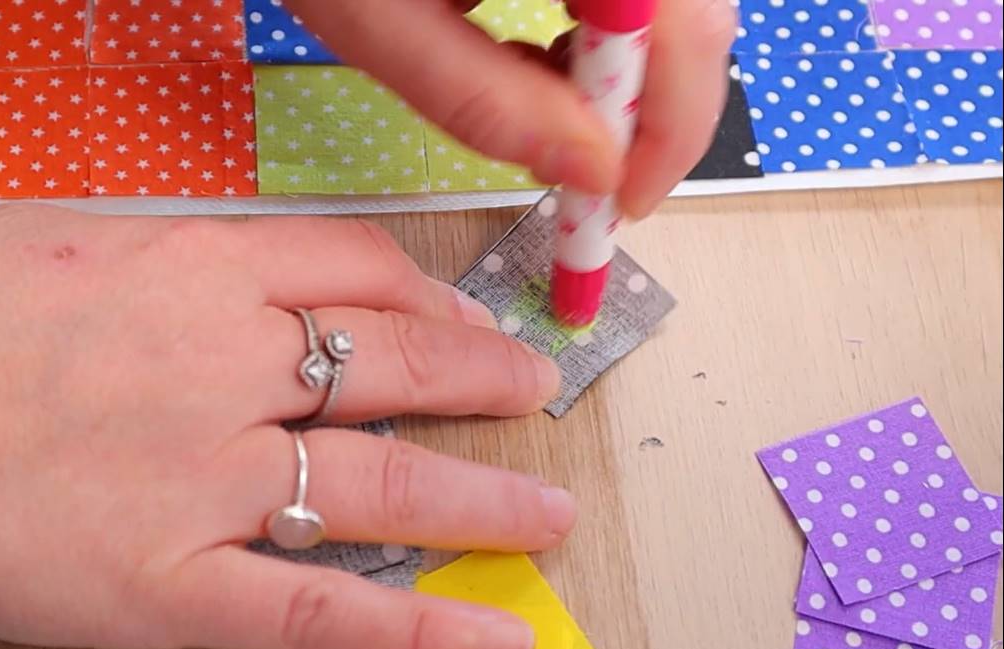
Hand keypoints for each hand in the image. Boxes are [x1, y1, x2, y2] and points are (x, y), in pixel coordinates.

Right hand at [0, 204, 576, 648]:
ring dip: (484, 500)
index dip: (424, 291)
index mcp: (190, 272)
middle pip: (395, 367)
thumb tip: (240, 281)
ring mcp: (206, 481)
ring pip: (383, 489)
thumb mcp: (57, 245)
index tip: (452, 312)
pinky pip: (319, 613)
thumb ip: (168, 263)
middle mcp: (221, 369)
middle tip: (530, 391)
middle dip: (481, 378)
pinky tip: (492, 638)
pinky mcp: (172, 585)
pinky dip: (417, 630)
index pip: (351, 268)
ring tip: (547, 514)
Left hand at [287, 0, 736, 216]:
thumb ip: (485, 101)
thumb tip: (590, 170)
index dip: (669, 132)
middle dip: (651, 105)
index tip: (620, 202)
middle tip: (592, 174)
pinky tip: (547, 47)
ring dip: (628, 64)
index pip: (685, 33)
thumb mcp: (379, 22)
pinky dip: (606, 19)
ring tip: (551, 107)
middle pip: (696, 13)